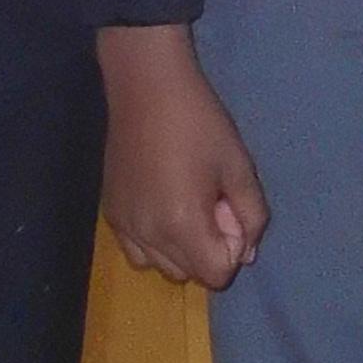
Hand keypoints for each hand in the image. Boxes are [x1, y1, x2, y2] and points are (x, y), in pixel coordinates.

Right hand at [98, 24, 269, 287]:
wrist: (146, 87)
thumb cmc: (199, 122)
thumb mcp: (238, 167)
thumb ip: (252, 216)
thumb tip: (246, 254)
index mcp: (182, 224)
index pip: (216, 274)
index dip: (232, 249)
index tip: (228, 211)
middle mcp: (148, 235)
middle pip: (189, 274)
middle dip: (208, 250)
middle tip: (210, 202)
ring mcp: (124, 226)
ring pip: (161, 267)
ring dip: (181, 250)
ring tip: (185, 205)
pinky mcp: (111, 214)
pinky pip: (136, 251)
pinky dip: (154, 243)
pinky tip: (161, 206)